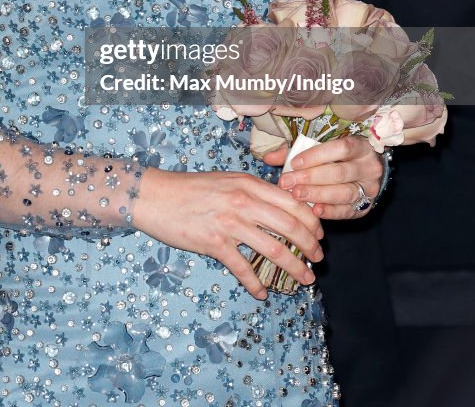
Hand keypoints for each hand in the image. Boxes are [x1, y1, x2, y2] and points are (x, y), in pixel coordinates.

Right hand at [131, 168, 323, 298]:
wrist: (155, 195)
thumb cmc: (190, 188)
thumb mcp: (226, 181)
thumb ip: (252, 192)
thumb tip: (280, 208)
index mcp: (248, 183)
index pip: (292, 203)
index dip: (311, 222)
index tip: (319, 236)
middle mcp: (243, 201)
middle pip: (290, 227)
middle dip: (310, 247)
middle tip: (317, 261)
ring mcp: (229, 222)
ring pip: (273, 249)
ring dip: (293, 268)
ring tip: (304, 279)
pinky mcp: (213, 242)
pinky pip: (243, 268)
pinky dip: (256, 284)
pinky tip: (262, 293)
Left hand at [263, 136, 383, 219]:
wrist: (364, 171)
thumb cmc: (336, 156)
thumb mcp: (320, 148)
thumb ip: (295, 151)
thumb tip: (268, 158)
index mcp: (360, 146)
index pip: (341, 148)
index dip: (317, 156)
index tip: (294, 163)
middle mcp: (369, 167)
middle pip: (340, 173)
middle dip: (311, 179)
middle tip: (288, 183)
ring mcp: (369, 188)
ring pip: (345, 193)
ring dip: (318, 195)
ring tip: (297, 196)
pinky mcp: (366, 206)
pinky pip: (348, 211)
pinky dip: (331, 211)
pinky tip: (315, 210)